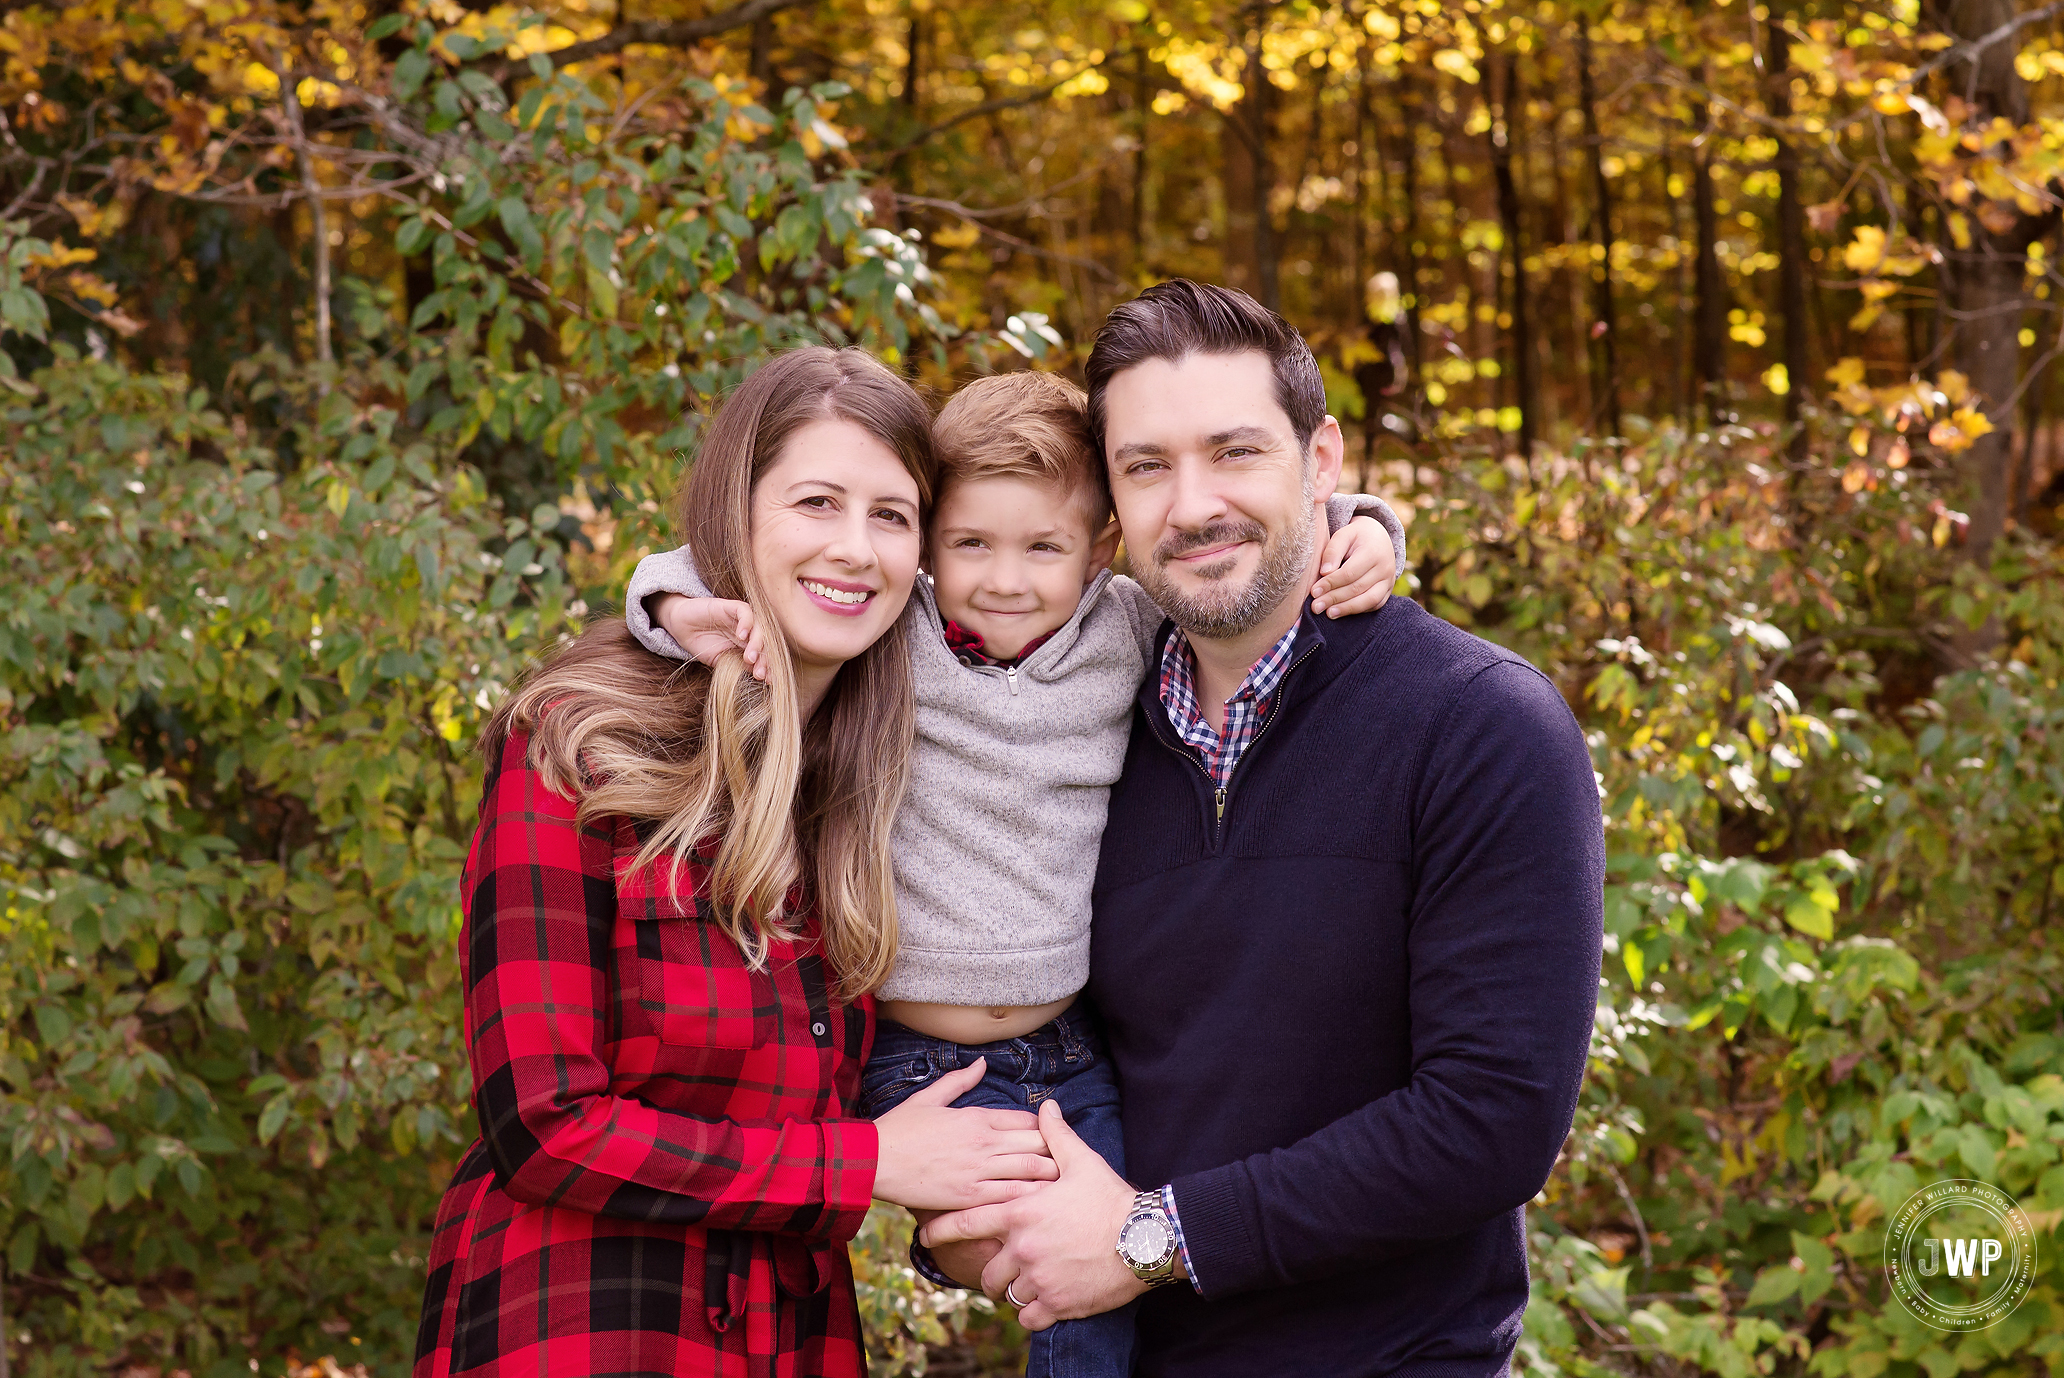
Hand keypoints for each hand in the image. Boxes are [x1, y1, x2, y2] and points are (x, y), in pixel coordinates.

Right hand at [651, 593, 766, 679]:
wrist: (681, 627)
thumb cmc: (701, 644)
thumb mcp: (721, 661)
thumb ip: (738, 666)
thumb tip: (757, 676)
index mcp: (749, 644)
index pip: (765, 654)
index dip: (769, 667)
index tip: (769, 681)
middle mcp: (749, 631)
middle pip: (766, 642)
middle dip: (765, 659)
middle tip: (760, 673)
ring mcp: (741, 619)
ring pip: (759, 628)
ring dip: (757, 644)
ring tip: (750, 658)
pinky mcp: (731, 606)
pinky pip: (745, 611)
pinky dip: (746, 623)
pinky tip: (741, 636)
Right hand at [872, 1058, 1058, 1211]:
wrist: (874, 1160)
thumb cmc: (899, 1128)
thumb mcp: (929, 1097)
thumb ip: (960, 1080)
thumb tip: (982, 1063)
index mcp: (977, 1117)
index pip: (1027, 1121)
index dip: (1045, 1129)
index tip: (1051, 1137)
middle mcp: (983, 1142)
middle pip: (1036, 1144)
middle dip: (1056, 1152)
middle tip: (1068, 1162)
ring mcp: (978, 1171)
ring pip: (1030, 1170)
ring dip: (1050, 1175)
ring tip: (1064, 1184)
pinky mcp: (969, 1197)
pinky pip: (1010, 1196)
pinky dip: (1031, 1197)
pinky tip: (1043, 1203)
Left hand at [919, 1099, 1147, 1331]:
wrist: (1145, 1239)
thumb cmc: (1111, 1198)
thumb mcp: (1082, 1162)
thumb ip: (1056, 1137)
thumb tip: (1047, 1108)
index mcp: (1020, 1212)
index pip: (965, 1223)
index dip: (940, 1232)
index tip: (925, 1239)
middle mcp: (1022, 1248)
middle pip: (987, 1271)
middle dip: (990, 1273)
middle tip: (1000, 1272)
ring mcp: (1038, 1279)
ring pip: (1008, 1294)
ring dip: (1015, 1290)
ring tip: (1030, 1283)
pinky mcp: (1057, 1304)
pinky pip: (1029, 1317)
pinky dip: (1033, 1313)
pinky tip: (1043, 1303)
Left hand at [1310, 514, 1397, 617]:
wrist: (1379, 537)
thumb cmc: (1356, 536)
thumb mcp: (1343, 535)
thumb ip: (1333, 551)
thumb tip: (1324, 572)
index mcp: (1373, 552)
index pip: (1349, 573)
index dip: (1331, 583)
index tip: (1314, 591)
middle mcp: (1385, 568)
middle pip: (1357, 588)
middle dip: (1334, 598)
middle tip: (1315, 607)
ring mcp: (1389, 581)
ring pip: (1368, 600)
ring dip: (1346, 609)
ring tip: (1328, 613)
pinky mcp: (1388, 590)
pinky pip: (1374, 605)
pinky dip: (1357, 610)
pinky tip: (1341, 612)